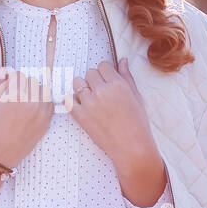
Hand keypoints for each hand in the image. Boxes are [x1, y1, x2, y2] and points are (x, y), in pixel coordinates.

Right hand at [0, 66, 54, 169]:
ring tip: (23, 101)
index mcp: (15, 96)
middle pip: (33, 81)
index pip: (19, 75)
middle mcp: (31, 103)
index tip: (7, 85)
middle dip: (23, 84)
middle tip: (14, 94)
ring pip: (44, 91)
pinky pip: (50, 104)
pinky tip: (31, 109)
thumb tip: (3, 69)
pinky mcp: (46, 123)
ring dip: (35, 92)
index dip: (11, 78)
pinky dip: (43, 102)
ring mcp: (41, 114)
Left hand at [65, 58, 164, 199]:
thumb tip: (122, 60)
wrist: (131, 147)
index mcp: (117, 84)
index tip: (107, 80)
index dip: (105, 72)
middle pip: (89, 72)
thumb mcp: (137, 97)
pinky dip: (72, 100)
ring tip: (91, 98)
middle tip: (101, 92)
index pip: (103, 65)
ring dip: (82, 87)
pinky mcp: (80, 116)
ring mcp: (89, 103)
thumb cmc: (138, 123)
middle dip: (94, 79)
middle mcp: (102, 90)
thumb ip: (127, 77)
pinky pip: (68, 100)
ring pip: (77, 83)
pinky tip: (81, 105)